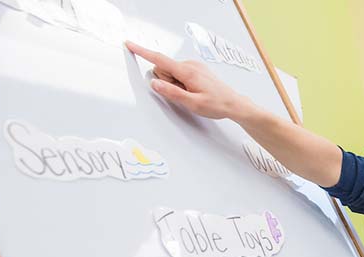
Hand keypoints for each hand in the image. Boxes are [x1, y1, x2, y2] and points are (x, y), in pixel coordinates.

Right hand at [125, 41, 252, 119]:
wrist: (233, 104)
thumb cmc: (216, 104)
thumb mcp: (192, 103)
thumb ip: (171, 93)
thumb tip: (155, 83)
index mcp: (187, 72)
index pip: (159, 60)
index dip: (143, 52)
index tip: (130, 45)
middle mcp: (190, 65)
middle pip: (164, 69)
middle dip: (167, 82)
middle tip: (183, 94)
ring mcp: (194, 66)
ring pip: (171, 72)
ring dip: (174, 83)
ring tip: (191, 94)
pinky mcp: (196, 69)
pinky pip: (179, 73)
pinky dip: (181, 82)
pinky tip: (193, 91)